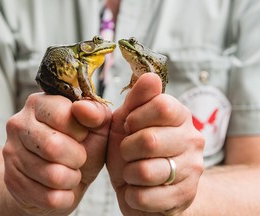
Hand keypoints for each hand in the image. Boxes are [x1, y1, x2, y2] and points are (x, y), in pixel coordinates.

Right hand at [3, 93, 110, 215]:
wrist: (62, 177)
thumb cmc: (82, 146)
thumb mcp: (97, 126)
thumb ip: (96, 113)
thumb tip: (83, 107)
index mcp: (39, 103)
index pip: (62, 116)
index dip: (80, 131)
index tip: (81, 135)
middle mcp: (19, 124)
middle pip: (53, 147)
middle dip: (77, 157)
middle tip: (79, 158)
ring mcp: (11, 153)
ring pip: (53, 175)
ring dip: (72, 178)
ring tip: (70, 171)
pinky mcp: (12, 182)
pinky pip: (49, 197)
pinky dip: (65, 196)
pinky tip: (61, 186)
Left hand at [107, 73, 203, 214]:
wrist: (147, 186)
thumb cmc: (134, 149)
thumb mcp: (128, 120)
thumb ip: (136, 99)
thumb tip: (150, 76)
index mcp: (180, 115)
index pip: (162, 106)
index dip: (135, 118)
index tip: (129, 126)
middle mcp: (192, 139)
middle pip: (150, 140)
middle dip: (126, 149)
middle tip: (128, 152)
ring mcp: (193, 169)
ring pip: (145, 171)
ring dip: (128, 174)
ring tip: (133, 172)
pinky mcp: (185, 196)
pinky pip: (145, 197)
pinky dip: (132, 194)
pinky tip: (138, 189)